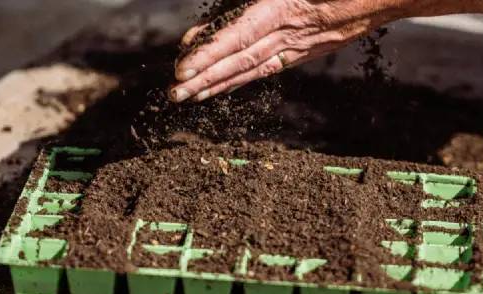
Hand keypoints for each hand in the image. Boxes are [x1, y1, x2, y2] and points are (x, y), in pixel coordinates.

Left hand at [169, 0, 417, 101]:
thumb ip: (266, 1)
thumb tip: (239, 18)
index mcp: (288, 8)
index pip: (239, 35)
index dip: (210, 53)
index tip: (182, 67)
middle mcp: (292, 32)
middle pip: (240, 59)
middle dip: (204, 77)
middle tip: (173, 94)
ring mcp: (302, 44)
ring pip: (253, 66)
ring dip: (219, 83)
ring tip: (190, 96)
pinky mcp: (309, 48)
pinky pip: (271, 65)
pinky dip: (244, 76)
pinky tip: (225, 86)